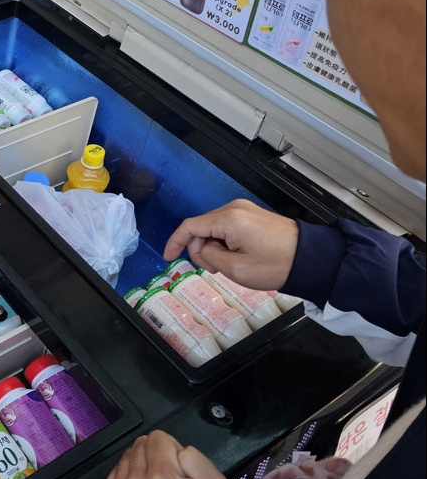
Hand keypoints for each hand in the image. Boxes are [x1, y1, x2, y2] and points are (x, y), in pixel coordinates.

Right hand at [162, 199, 298, 290]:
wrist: (310, 258)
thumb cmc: (277, 264)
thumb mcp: (236, 269)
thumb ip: (209, 256)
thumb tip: (201, 249)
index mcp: (228, 219)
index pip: (189, 227)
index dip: (175, 242)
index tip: (168, 256)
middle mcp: (234, 209)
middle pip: (200, 227)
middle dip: (200, 250)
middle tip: (214, 269)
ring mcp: (244, 210)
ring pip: (212, 228)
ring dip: (212, 247)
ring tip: (228, 265)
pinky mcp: (251, 215)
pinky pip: (226, 227)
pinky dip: (223, 242)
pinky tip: (233, 256)